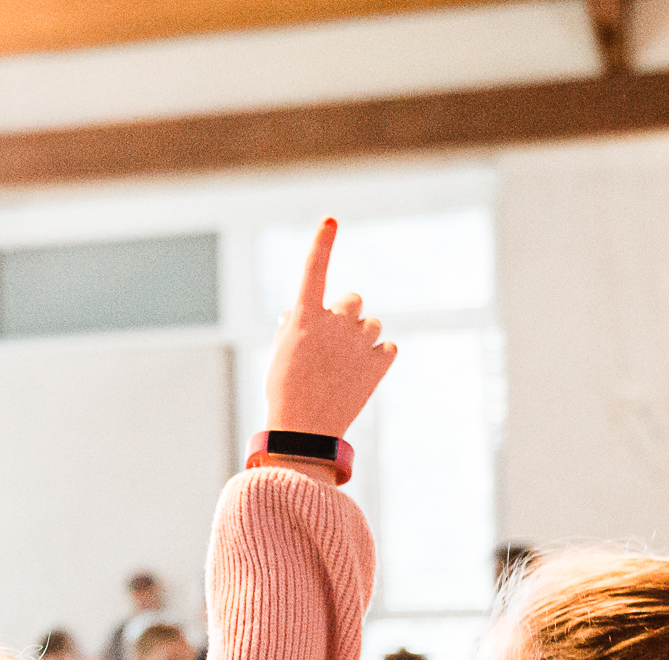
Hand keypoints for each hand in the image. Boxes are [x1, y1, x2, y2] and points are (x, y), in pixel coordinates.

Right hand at [263, 220, 397, 442]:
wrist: (304, 430)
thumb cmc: (285, 391)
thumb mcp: (280, 353)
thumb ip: (291, 326)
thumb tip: (297, 311)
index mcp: (304, 317)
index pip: (314, 270)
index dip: (322, 244)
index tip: (331, 220)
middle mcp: (333, 322)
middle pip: (353, 299)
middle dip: (348, 313)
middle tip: (337, 340)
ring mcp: (358, 341)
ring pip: (373, 324)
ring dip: (363, 337)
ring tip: (346, 365)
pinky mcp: (380, 361)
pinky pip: (388, 347)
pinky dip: (379, 357)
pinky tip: (362, 375)